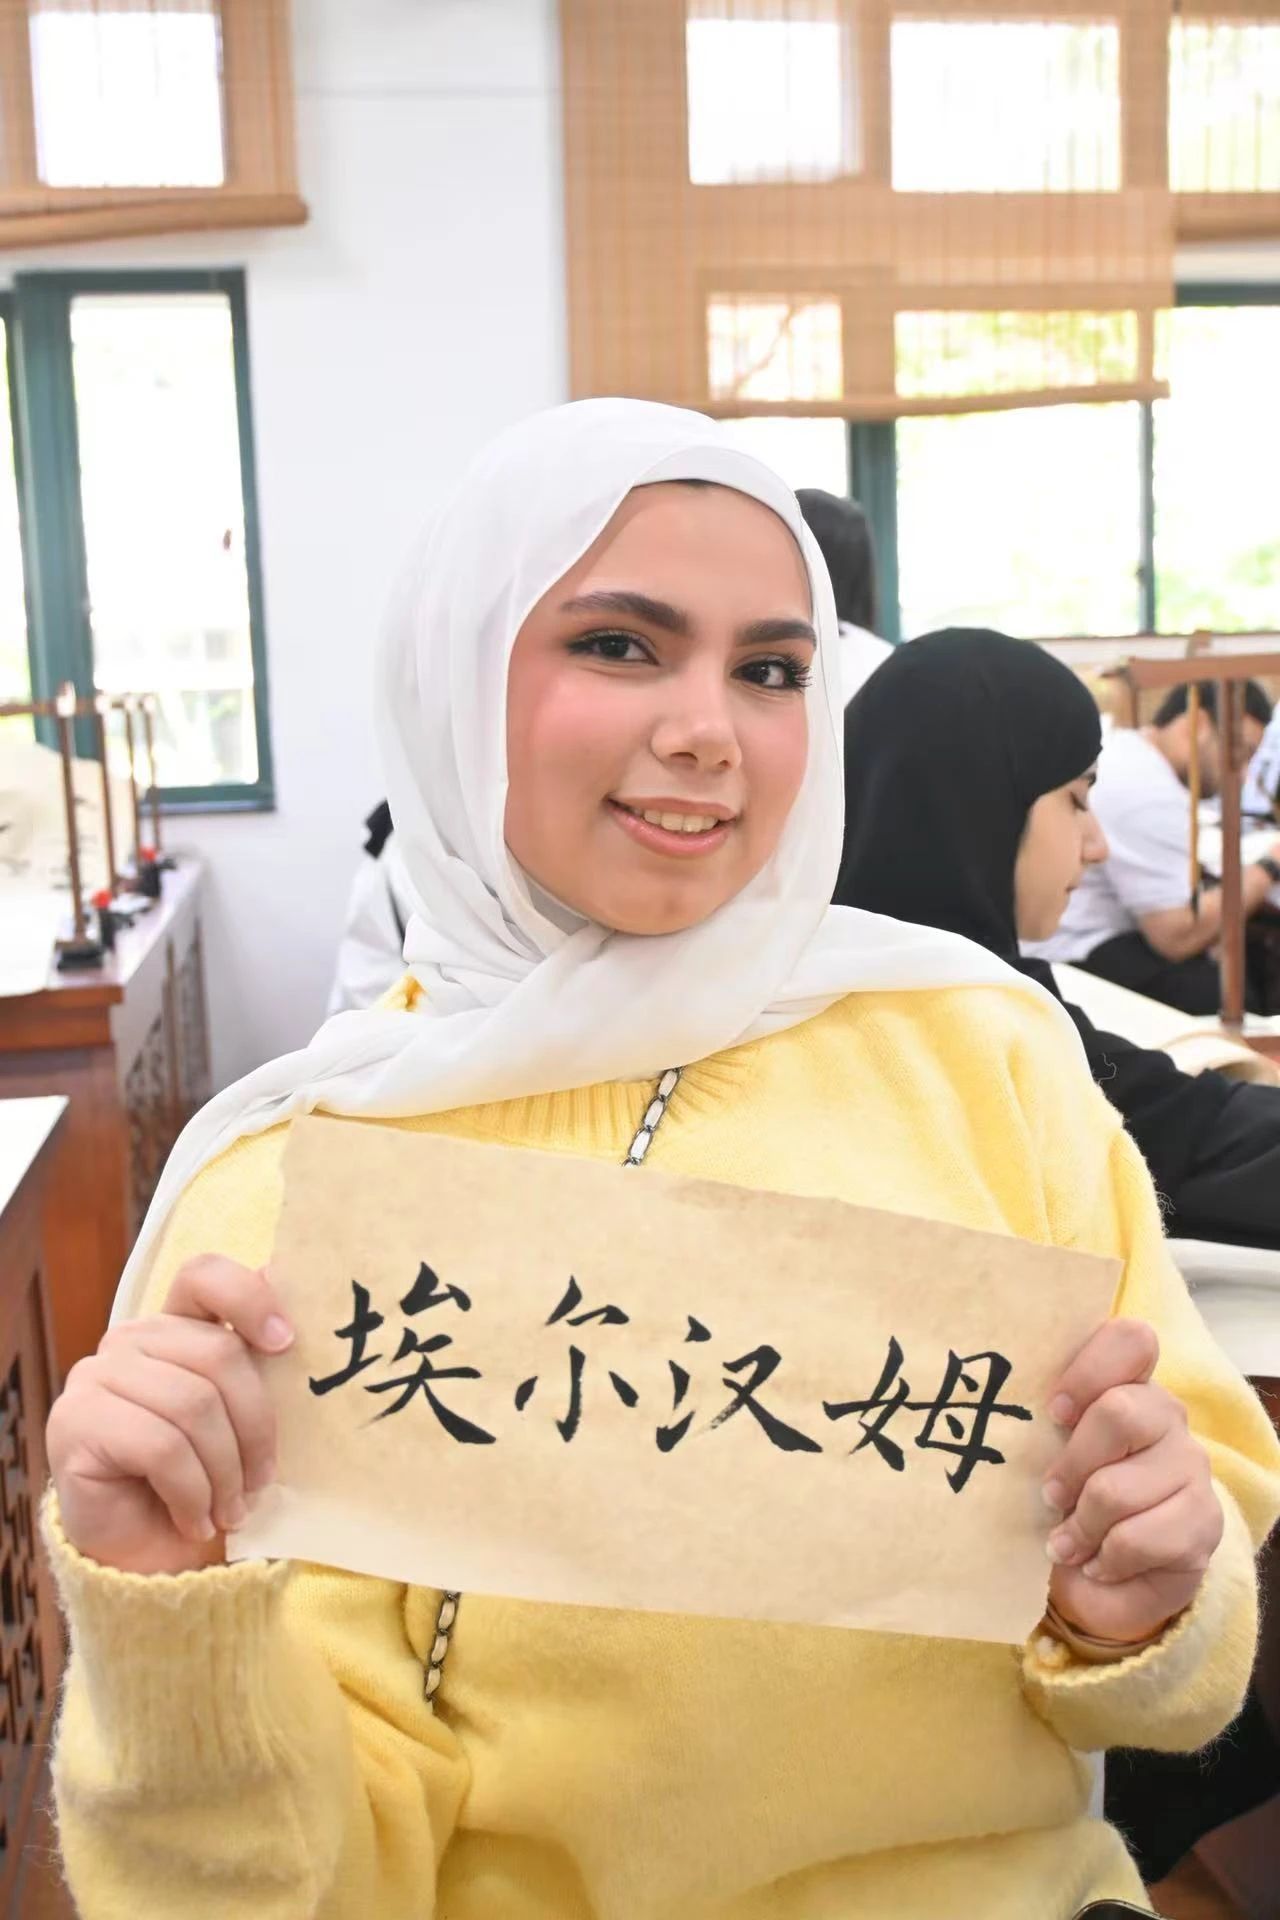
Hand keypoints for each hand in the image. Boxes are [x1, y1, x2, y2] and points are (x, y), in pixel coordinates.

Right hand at [47, 1258, 292, 1576]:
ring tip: (231, 1510)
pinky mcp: (75, 1422)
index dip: (249, 1298)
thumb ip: (257, 1353)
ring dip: (225, 1471)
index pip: (204, 1276)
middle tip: (262, 1482)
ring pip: (193, 1405)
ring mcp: (95, 1377)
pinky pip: (160, 1446)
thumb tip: (282, 1271)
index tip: (287, 1343)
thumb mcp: (244, 1415)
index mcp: (175, 1326)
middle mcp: (129, 1340)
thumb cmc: (207, 1481)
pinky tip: (196, 1518)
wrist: (151, 1558)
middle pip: (218, 1355)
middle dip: (255, 1428)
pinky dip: (192, 1491)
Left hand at [1041, 1318, 1221, 1646]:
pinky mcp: (1203, 1521)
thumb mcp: (1041, 1454)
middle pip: (1119, 1413)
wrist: (1104, 1574)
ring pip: (1118, 1487)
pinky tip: (1099, 1563)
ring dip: (1082, 1525)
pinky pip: (1139, 1538)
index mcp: (1126, 1383)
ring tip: (1067, 1542)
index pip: (1130, 1340)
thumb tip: (980, 1407)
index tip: (1053, 1412)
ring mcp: (1191, 1465)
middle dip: (1072, 1464)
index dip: (1088, 1371)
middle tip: (1051, 1496)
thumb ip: (1028, 1423)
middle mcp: (1166, 1415)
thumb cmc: (1063, 1498)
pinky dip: (1107, 1559)